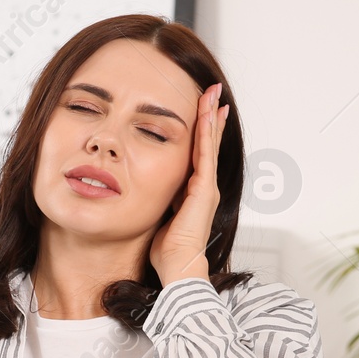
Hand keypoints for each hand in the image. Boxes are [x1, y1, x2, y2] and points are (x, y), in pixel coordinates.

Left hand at [149, 81, 229, 285]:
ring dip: (211, 117)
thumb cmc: (168, 249)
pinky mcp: (204, 189)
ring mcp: (207, 186)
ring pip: (209, 143)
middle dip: (211, 115)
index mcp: (194, 190)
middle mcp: (205, 185)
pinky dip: (207, 133)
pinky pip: (205, 155)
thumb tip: (144, 189)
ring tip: (214, 94)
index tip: (204, 109)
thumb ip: (159, 200)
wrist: (178, 265)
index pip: (199, 152)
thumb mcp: (161, 215)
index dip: (202, 130)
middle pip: (209, 142)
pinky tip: (207, 115)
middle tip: (214, 91)